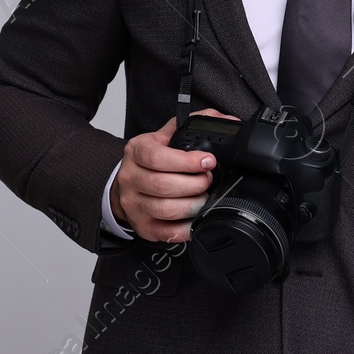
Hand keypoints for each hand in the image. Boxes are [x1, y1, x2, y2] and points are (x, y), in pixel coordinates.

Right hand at [112, 109, 236, 242]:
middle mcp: (130, 177)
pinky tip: (195, 218)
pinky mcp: (142, 226)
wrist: (127, 184)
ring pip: (166, 209)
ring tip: (202, 198)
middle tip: (206, 181)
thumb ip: (192, 125)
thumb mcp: (165, 137)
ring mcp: (134, 204)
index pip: (158, 157)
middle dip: (194, 184)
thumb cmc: (149, 161)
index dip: (186, 162)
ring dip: (192, 205)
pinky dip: (186, 227)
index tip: (208, 162)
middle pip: (163, 185)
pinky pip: (167, 232)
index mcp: (136, 151)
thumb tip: (226, 121)